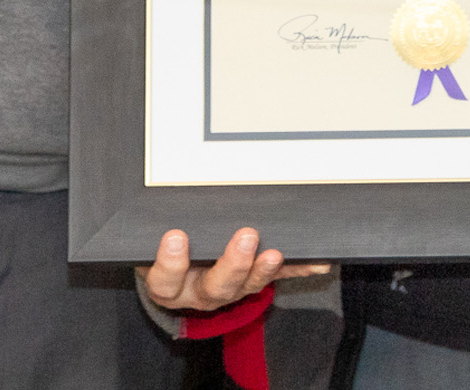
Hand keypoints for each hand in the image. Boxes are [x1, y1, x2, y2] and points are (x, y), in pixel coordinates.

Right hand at [138, 226, 331, 313]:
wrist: (177, 272)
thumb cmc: (166, 247)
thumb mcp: (152, 240)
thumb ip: (159, 220)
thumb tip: (159, 177)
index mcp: (169, 284)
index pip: (165, 281)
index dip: (169, 263)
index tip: (174, 236)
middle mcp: (199, 292)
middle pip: (215, 288)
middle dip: (233, 264)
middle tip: (245, 237)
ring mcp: (229, 291)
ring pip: (246, 287)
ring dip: (264, 270)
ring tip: (275, 253)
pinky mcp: (253, 284)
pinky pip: (277, 279)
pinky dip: (298, 270)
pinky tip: (317, 264)